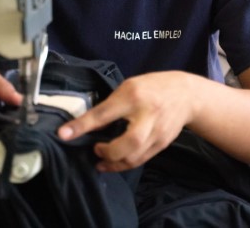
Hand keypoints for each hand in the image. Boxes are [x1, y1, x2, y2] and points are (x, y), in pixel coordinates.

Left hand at [58, 71, 193, 171]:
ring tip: (100, 159)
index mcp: (133, 95)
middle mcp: (146, 115)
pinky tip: (113, 162)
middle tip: (94, 148)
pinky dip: (124, 164)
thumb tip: (88, 122)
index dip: (82, 125)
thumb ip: (112, 103)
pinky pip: (140, 160)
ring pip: (134, 157)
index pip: (104, 113)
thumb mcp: (129, 85)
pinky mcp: (161, 144)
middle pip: (128, 143)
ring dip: (113, 163)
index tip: (63, 134)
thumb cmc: (152, 86)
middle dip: (108, 152)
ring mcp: (157, 132)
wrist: (186, 94)